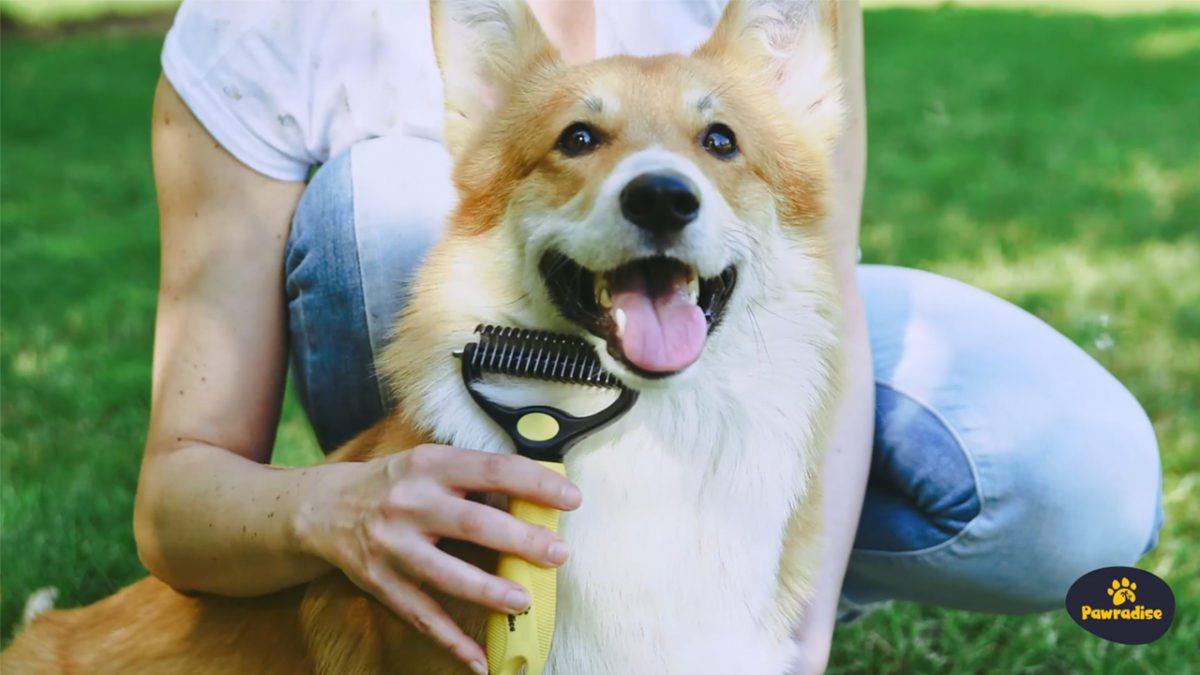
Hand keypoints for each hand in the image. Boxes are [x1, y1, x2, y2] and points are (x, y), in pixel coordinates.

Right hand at [295, 444, 580, 671]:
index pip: (493, 469)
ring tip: (524, 602)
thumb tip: (538, 499)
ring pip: (446, 574)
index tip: (572, 500)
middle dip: (521, 540)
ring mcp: (393, 545)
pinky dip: (452, 641)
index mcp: (431, 464)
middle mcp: (410, 502)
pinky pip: (421, 616)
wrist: (326, 508)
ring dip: (488, 592)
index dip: (536, 483)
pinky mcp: (381, 582)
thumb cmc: (397, 484)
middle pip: (473, 522)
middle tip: (558, 554)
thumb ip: (476, 478)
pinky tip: (479, 660)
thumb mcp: (431, 464)